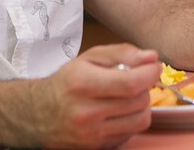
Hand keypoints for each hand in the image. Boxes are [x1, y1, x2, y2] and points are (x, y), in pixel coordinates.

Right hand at [31, 44, 159, 147]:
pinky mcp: (98, 148)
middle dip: (144, 87)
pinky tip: (119, 112)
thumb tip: (151, 57)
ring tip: (127, 97)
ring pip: (141, 119)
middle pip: (139, 100)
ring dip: (141, 105)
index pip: (130, 83)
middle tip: (134, 80)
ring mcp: (92, 135)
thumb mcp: (89, 58)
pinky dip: (132, 120)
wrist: (39, 115)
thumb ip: (122, 53)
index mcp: (83, 84)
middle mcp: (87, 112)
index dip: (150, 73)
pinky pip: (131, 133)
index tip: (154, 67)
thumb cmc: (67, 83)